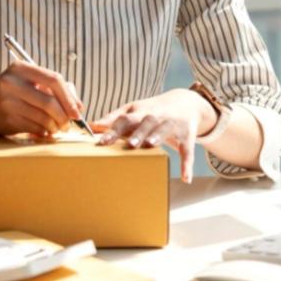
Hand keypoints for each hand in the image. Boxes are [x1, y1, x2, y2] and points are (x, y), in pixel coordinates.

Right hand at [0, 60, 84, 139]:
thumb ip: (52, 89)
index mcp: (20, 68)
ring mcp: (7, 102)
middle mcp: (12, 83)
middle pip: (50, 102)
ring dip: (54, 126)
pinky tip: (41, 130)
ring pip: (44, 118)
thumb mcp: (26, 81)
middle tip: (68, 124)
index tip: (77, 111)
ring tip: (55, 127)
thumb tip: (79, 106)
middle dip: (64, 116)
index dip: (69, 97)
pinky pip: (34, 128)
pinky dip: (43, 131)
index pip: (54, 80)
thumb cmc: (9, 92)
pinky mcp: (6, 119)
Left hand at [92, 89, 213, 182]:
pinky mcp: (187, 135)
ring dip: (158, 136)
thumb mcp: (133, 110)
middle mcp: (156, 116)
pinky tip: (185, 178)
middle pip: (146, 122)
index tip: (103, 141)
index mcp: (141, 112)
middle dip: (139, 132)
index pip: (125, 119)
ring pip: (165, 129)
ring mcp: (172, 124)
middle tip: (130, 144)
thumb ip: (114, 118)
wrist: (185, 102)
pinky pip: (187, 150)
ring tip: (151, 145)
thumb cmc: (152, 110)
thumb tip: (93, 125)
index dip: (114, 130)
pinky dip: (187, 164)